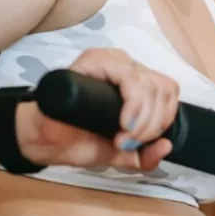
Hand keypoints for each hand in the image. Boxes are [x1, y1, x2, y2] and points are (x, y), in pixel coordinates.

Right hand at [16, 48, 180, 170]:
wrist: (45, 142)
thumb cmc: (79, 139)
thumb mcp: (121, 153)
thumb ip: (145, 155)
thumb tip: (167, 146)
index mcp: (137, 83)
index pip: (168, 90)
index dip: (164, 118)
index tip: (144, 141)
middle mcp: (128, 67)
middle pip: (162, 88)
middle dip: (152, 124)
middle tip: (129, 142)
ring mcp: (112, 61)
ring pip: (149, 83)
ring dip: (143, 117)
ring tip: (123, 136)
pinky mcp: (95, 59)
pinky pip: (129, 76)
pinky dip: (133, 104)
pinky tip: (123, 123)